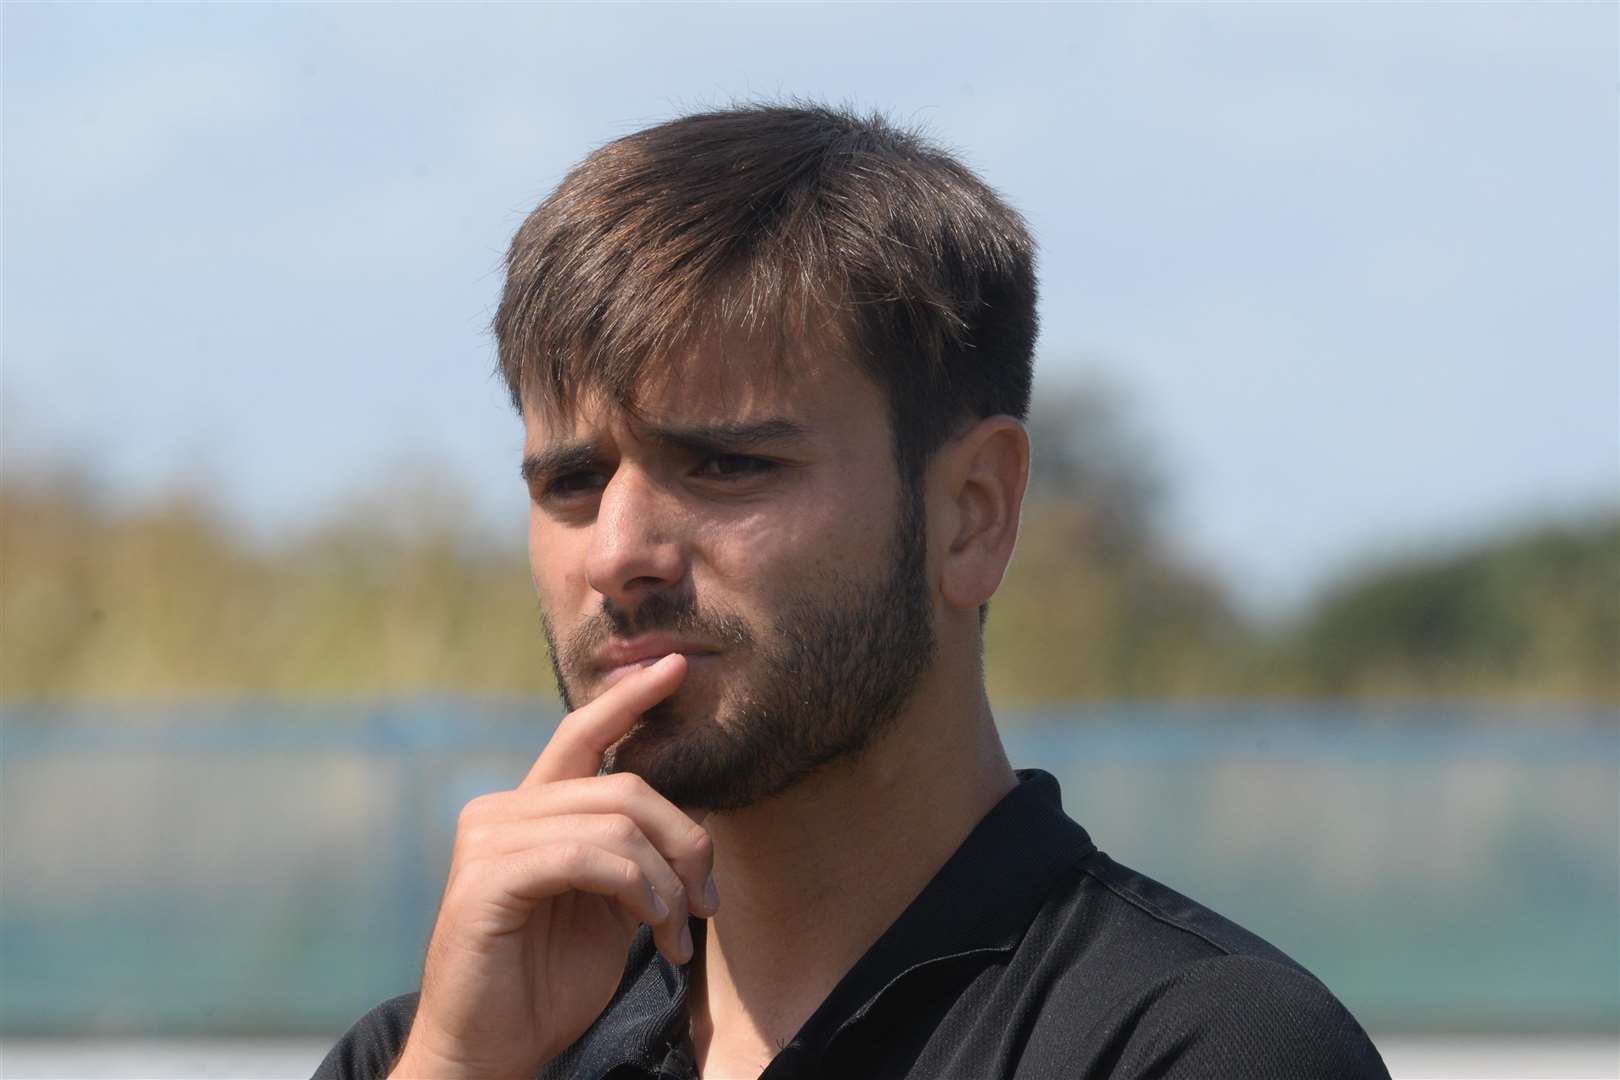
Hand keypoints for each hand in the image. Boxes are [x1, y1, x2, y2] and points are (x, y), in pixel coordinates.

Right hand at [388, 653, 717, 1079]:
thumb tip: (691, 822)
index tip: (676, 666)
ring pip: (614, 822)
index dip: (631, 698)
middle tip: (705, 903)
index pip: (582, 733)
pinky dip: (635, 889)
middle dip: (685, 841)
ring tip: (675, 932)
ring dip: (665, 881)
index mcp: (530, 809)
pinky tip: (652, 926)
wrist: (490, 1050)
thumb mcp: (608, 908)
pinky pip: (585, 856)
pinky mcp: (487, 878)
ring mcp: (488, 839)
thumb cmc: (546, 982)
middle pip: (624, 787)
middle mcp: (502, 809)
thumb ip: (634, 856)